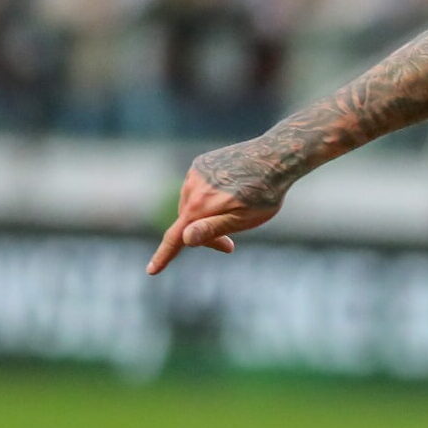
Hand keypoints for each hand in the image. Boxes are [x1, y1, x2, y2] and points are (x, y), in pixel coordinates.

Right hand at [145, 144, 288, 273]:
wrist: (275, 156)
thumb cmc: (265, 193)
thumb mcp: (243, 219)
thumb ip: (213, 229)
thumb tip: (185, 239)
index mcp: (199, 207)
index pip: (175, 237)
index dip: (164, 256)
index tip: (151, 271)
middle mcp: (191, 188)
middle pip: (187, 223)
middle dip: (204, 236)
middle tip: (230, 246)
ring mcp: (195, 173)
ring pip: (192, 205)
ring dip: (206, 215)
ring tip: (236, 211)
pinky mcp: (201, 163)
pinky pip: (198, 188)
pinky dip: (209, 197)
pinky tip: (231, 192)